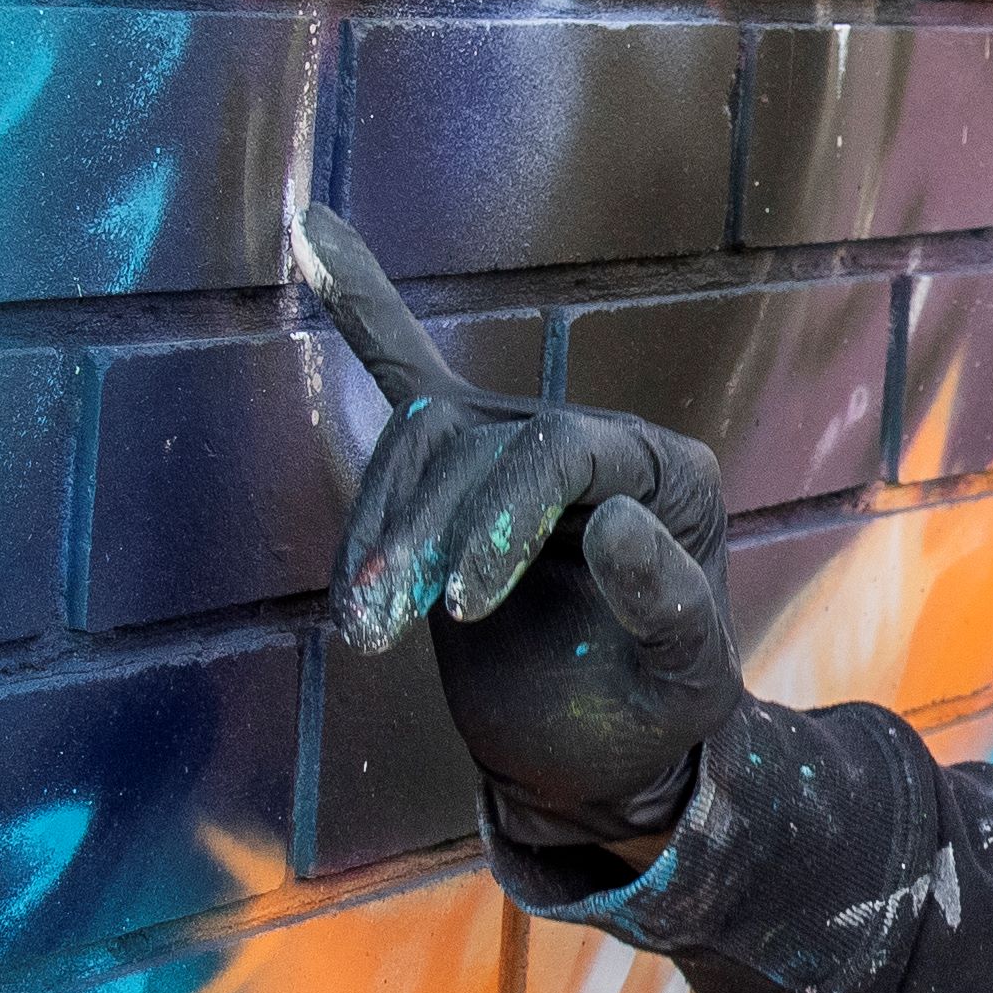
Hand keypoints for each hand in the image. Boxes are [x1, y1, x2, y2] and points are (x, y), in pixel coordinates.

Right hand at [302, 208, 743, 852]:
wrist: (603, 761)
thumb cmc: (654, 717)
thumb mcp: (683, 675)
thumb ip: (665, 600)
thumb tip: (614, 516)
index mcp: (664, 473)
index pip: (565, 450)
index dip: (500, 514)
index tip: (461, 605)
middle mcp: (592, 444)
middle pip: (479, 444)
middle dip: (421, 533)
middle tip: (380, 628)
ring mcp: (518, 449)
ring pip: (423, 444)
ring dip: (377, 527)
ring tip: (359, 625)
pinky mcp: (458, 474)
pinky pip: (405, 369)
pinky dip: (360, 309)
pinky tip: (309, 231)